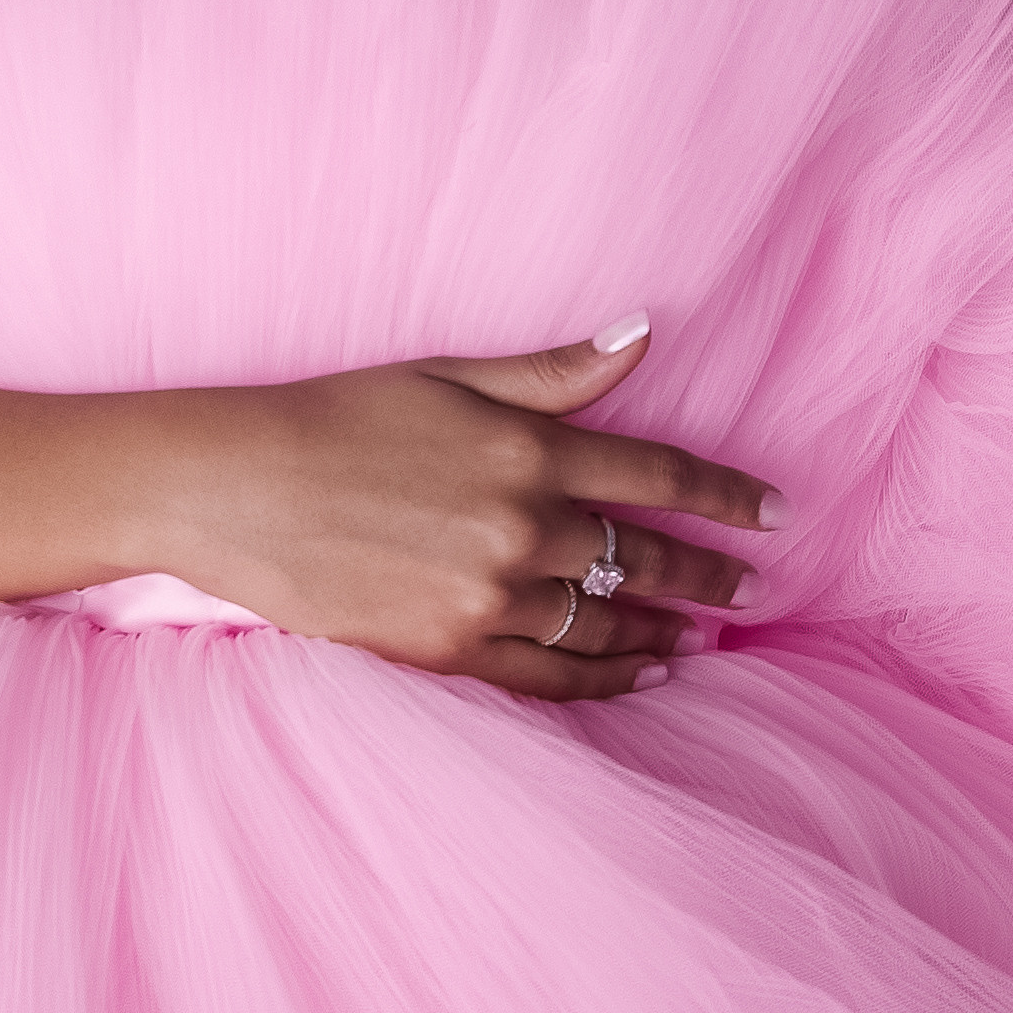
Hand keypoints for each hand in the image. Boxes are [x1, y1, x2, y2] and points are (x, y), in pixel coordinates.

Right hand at [143, 323, 783, 702]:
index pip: (659, 477)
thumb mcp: (447, 375)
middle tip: (757, 584)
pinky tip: (641, 674)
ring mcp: (488, 596)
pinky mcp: (449, 649)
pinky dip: (606, 678)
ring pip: (606, 623)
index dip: (727, 497)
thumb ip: (553, 372)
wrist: (236, 490)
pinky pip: (552, 676)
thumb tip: (642, 334)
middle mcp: (522, 528)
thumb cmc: (337, 416)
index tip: (776, 514)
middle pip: (646, 557)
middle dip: (711, 571)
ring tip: (705, 635)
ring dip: (666, 630)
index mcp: (527, 450)